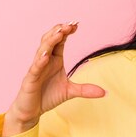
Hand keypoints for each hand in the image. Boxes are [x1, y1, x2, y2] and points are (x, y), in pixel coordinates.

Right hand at [3, 21, 105, 135]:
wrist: (32, 112)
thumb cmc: (47, 97)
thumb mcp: (70, 92)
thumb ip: (86, 90)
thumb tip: (105, 92)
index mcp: (54, 60)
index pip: (60, 42)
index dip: (66, 32)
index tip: (76, 24)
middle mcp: (45, 61)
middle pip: (50, 41)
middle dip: (59, 31)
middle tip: (69, 24)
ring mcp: (36, 69)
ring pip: (42, 50)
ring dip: (50, 41)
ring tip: (59, 32)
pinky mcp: (30, 79)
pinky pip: (35, 68)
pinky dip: (40, 60)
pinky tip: (46, 55)